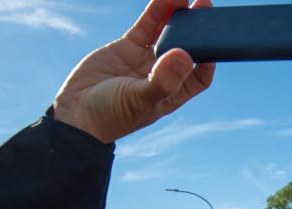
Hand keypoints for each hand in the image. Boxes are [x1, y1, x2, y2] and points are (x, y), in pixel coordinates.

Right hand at [52, 0, 215, 143]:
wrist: (75, 114)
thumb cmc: (111, 116)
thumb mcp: (140, 100)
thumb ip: (163, 80)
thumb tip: (185, 56)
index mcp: (172, 93)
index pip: (199, 75)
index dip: (209, 59)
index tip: (216, 42)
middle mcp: (162, 74)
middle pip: (186, 48)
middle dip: (197, 30)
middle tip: (206, 7)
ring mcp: (145, 59)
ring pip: (166, 32)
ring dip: (177, 15)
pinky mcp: (127, 47)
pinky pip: (146, 25)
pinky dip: (156, 11)